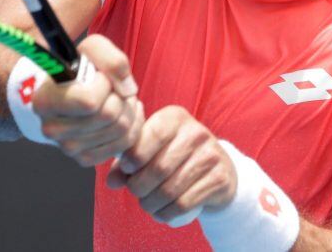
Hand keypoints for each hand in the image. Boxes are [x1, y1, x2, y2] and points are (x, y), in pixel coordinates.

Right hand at [32, 35, 143, 166]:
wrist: (66, 92)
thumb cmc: (77, 69)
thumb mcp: (90, 49)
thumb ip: (112, 60)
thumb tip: (128, 90)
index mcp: (45, 101)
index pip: (89, 101)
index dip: (105, 84)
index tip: (100, 75)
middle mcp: (52, 129)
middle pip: (109, 116)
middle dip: (121, 96)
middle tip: (115, 87)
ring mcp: (68, 148)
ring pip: (120, 129)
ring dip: (129, 108)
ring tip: (120, 97)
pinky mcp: (85, 158)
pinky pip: (124, 144)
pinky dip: (132, 125)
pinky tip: (123, 112)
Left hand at [106, 105, 236, 223]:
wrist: (218, 167)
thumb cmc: (174, 155)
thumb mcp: (152, 149)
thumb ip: (128, 162)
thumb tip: (112, 181)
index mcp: (175, 118)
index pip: (153, 134)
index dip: (135, 156)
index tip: (127, 169)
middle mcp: (196, 133)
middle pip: (159, 168)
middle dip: (139, 187)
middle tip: (136, 192)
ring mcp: (210, 155)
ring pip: (170, 189)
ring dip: (150, 204)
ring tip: (146, 204)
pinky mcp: (219, 179)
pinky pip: (184, 204)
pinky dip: (166, 214)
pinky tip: (161, 213)